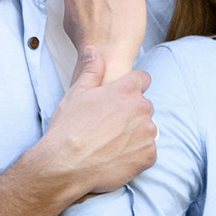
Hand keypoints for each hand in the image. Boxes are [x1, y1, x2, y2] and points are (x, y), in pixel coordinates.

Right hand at [33, 56, 155, 197]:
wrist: (66, 164)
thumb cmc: (69, 127)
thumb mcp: (77, 92)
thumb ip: (92, 70)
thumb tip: (94, 51)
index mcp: (126, 90)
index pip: (142, 79)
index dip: (131, 87)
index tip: (120, 97)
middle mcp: (142, 109)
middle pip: (144, 106)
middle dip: (132, 113)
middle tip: (110, 125)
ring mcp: (147, 133)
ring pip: (147, 129)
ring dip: (135, 134)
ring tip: (111, 143)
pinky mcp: (148, 156)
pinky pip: (148, 151)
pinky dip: (136, 154)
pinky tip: (117, 157)